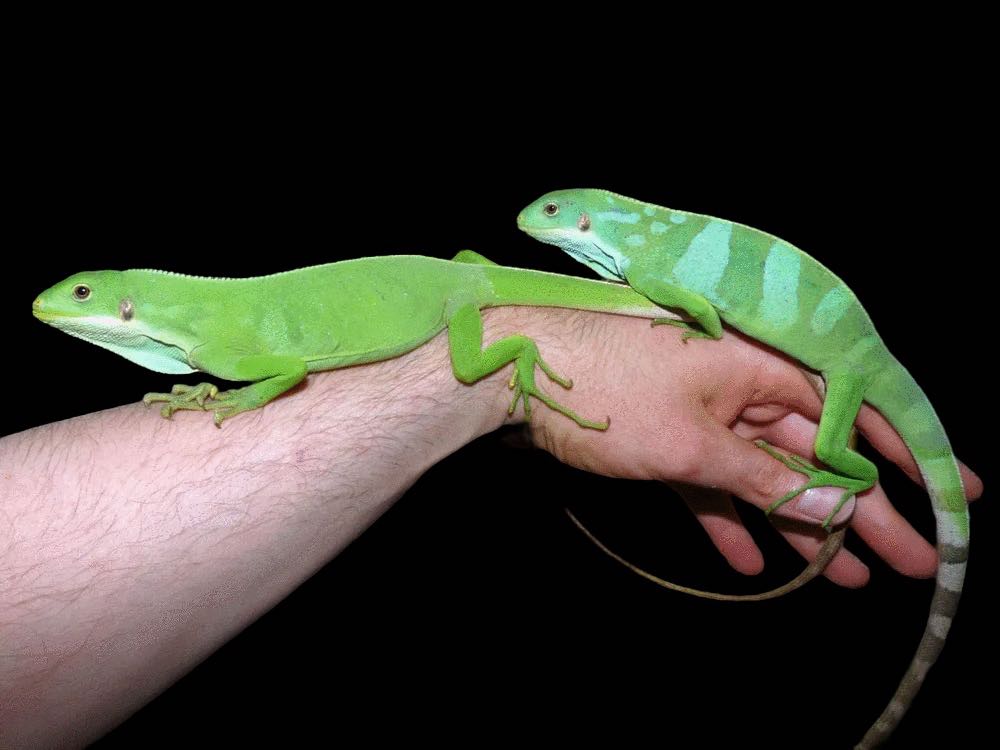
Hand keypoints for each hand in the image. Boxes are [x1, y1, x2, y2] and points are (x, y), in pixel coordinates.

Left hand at [496, 308, 982, 586]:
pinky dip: (730, 523)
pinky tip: (751, 566)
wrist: (515, 377)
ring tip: (849, 581)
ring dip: (803, 528)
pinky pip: (712, 485)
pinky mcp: (666, 441)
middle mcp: (739, 387)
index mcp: (759, 368)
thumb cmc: (609, 395)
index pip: (849, 414)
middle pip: (815, 456)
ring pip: (766, 477)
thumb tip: (837, 503)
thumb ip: (768, 478)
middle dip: (863, 512)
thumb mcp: (696, 444)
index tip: (957, 493)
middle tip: (913, 562)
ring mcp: (702, 415)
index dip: (909, 455)